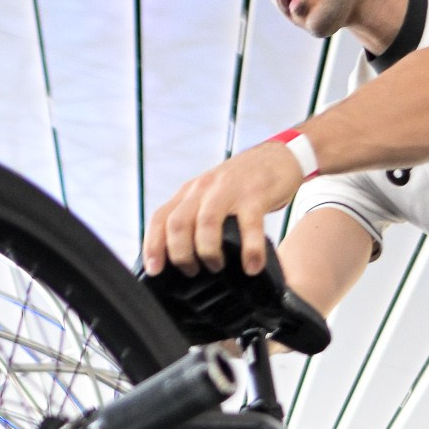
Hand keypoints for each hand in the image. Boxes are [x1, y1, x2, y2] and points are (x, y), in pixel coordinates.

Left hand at [146, 139, 304, 274]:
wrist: (276, 158)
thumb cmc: (241, 184)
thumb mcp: (209, 197)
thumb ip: (194, 220)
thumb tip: (182, 259)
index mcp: (189, 193)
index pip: (160, 218)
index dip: (153, 245)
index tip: (154, 270)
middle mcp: (204, 189)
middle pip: (178, 223)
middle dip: (180, 254)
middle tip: (193, 271)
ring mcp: (229, 191)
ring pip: (206, 222)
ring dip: (208, 251)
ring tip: (217, 267)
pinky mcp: (255, 195)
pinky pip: (249, 226)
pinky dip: (250, 250)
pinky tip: (252, 266)